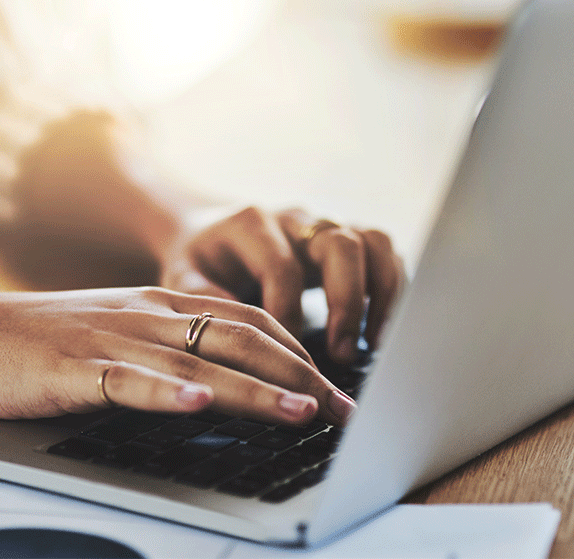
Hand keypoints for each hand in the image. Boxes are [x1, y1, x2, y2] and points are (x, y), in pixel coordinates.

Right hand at [0, 287, 355, 424]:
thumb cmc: (43, 342)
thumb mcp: (119, 336)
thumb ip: (169, 350)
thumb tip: (224, 382)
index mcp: (162, 306)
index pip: (250, 320)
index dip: (299, 351)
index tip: (335, 385)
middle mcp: (148, 316)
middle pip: (241, 337)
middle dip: (300, 373)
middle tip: (343, 409)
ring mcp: (113, 339)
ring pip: (198, 361)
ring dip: (255, 388)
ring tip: (303, 411)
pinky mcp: (72, 368)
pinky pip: (126, 380)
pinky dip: (164, 394)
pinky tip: (195, 406)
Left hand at [158, 206, 404, 361]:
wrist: (207, 232)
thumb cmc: (198, 262)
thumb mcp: (183, 278)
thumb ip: (204, 301)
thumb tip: (241, 337)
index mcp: (250, 223)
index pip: (282, 266)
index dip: (289, 313)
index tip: (288, 356)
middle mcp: (294, 218)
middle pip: (339, 243)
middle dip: (345, 302)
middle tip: (340, 353)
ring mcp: (325, 225)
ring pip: (372, 241)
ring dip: (380, 294)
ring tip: (371, 343)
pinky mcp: (345, 239)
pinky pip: (384, 253)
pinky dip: (390, 289)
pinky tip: (377, 332)